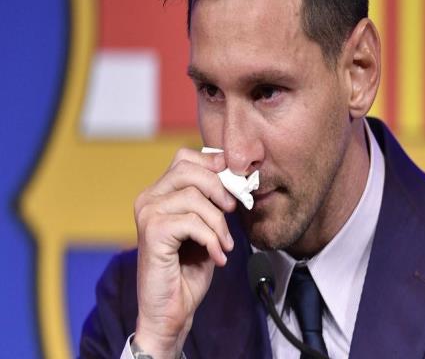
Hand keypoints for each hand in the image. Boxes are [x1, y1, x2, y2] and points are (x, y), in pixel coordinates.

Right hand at [133, 149, 235, 357]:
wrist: (171, 310)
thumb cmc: (189, 268)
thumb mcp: (205, 226)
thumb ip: (211, 201)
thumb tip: (232, 176)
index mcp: (159, 193)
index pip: (184, 158)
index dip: (212, 163)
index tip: (234, 183)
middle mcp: (148, 198)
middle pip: (188, 169)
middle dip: (219, 188)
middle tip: (232, 211)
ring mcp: (147, 214)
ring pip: (194, 197)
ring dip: (218, 223)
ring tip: (224, 245)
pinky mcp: (152, 232)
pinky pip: (192, 223)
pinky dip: (212, 239)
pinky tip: (217, 256)